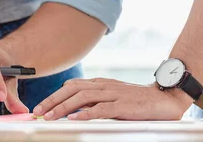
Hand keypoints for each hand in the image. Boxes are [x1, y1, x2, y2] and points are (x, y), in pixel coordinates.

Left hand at [33, 78, 193, 120]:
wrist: (165, 98)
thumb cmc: (138, 101)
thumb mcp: (113, 97)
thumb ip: (96, 100)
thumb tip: (74, 108)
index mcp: (100, 83)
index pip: (71, 86)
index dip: (54, 95)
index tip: (41, 106)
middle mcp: (103, 86)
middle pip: (71, 89)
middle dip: (52, 100)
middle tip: (38, 111)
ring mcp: (113, 94)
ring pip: (82, 98)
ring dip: (63, 107)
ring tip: (49, 116)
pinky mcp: (123, 106)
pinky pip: (101, 109)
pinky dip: (85, 113)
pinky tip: (74, 118)